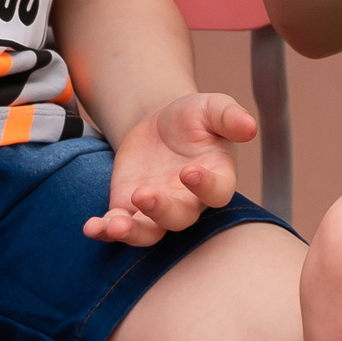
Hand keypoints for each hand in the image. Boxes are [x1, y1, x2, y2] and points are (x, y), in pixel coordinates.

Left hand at [86, 92, 254, 244]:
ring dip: (132, 233)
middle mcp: (188, 201)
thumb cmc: (193, 117)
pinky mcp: (128, 209)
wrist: (159, 122)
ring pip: (149, 233)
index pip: (217, 193)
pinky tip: (91, 227)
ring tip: (114, 226)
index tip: (190, 172)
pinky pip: (118, 226)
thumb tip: (250, 125)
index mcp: (215, 178)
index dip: (205, 187)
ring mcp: (157, 209)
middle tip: (144, 194)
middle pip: (179, 218)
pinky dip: (104, 230)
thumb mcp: (212, 107)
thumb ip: (229, 116)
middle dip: (161, 211)